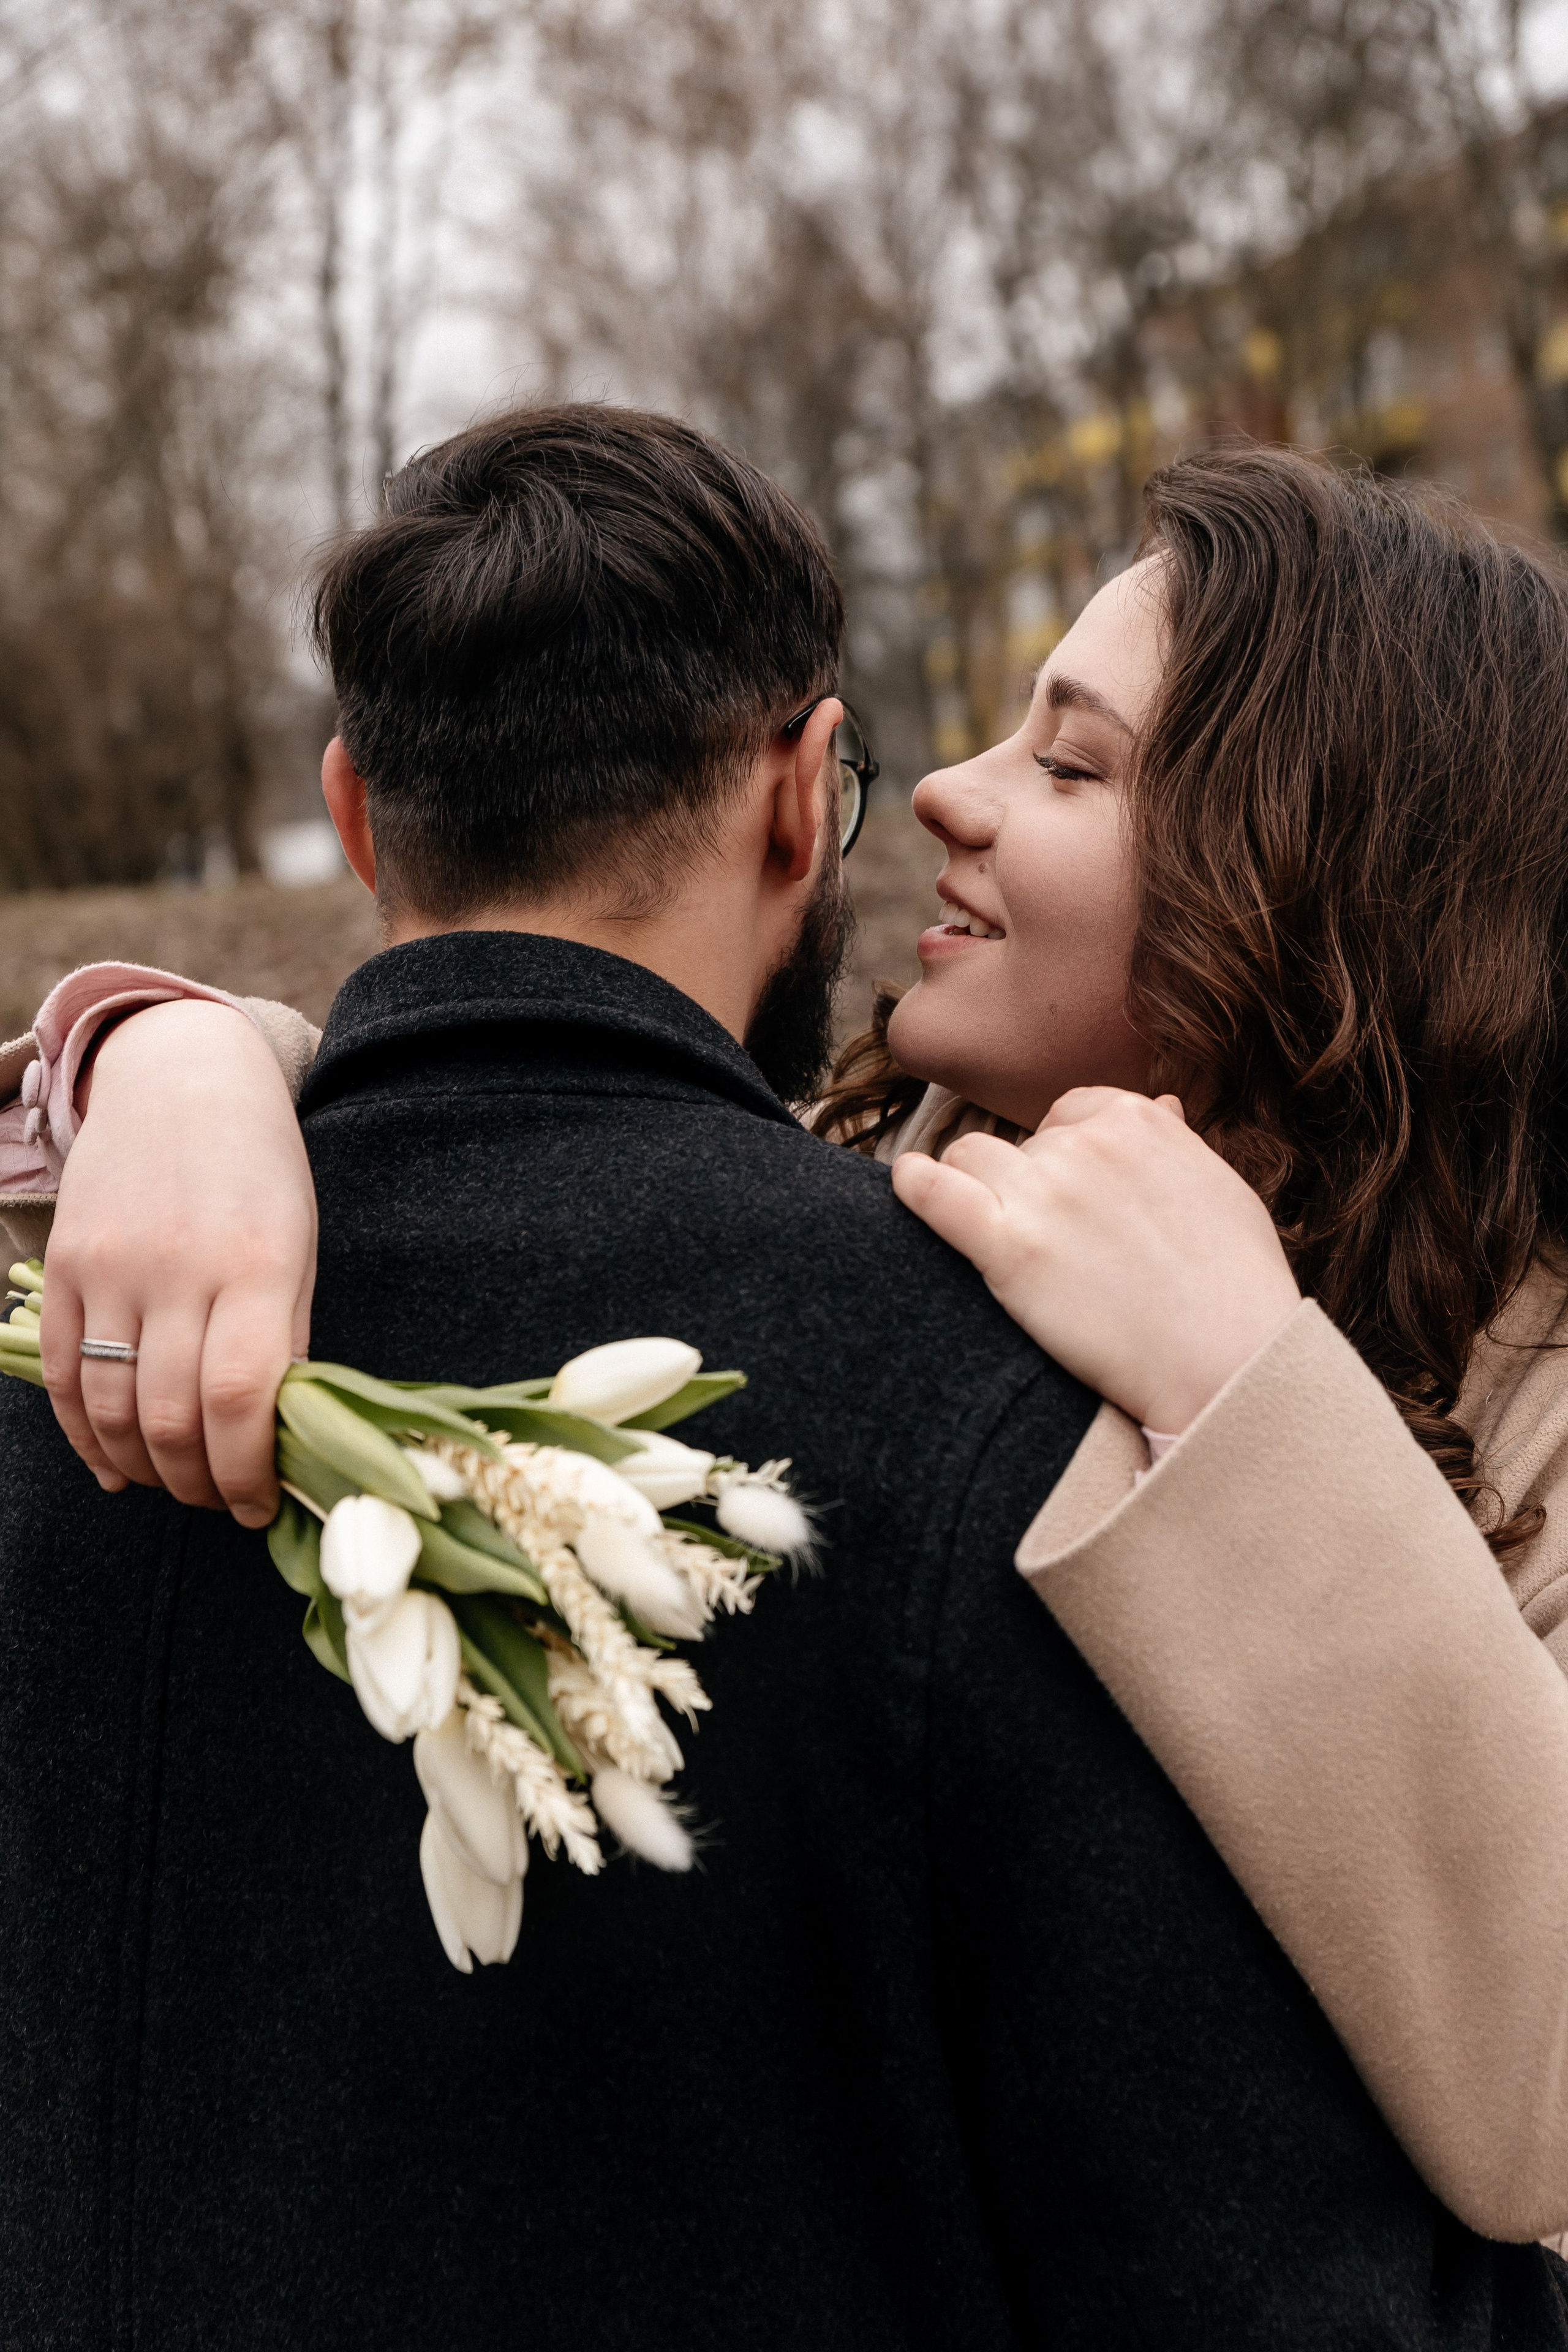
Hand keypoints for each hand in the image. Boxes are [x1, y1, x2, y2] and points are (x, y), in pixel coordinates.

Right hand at [40, 999, 318, 1525]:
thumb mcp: (297, 1248)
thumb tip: (272, 1440)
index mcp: (257, 1265)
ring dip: (143, 1467)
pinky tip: (114, 1466)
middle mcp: (177, 1268)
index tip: (260, 1505)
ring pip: (111, 1407)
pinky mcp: (66, 1266)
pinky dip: (86, 1435)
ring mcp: (111, 1267)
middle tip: (218, 1501)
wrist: (181, 1081)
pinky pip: (67, 1374)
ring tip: (174, 1483)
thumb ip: (284, 1341)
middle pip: (169, 1416)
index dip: (245, 1472)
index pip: (240, 1398)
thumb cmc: (259, 1172)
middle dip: (196, 1482)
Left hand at [890, 1086, 1300, 1433]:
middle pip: (1022, 1143)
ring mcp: (1044, 1193)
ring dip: (974, 1186)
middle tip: (1053, 1243)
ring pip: (970, 1157)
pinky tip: (907, 1184)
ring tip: (987, 1228)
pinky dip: (913, 1185)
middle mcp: (1085, 1145)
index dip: (1061, 1154)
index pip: (1068, 1113)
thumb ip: (1178, 1145)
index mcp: (1137, 1122)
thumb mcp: (1222, 1192)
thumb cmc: (1234, 1289)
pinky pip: (933, 1193)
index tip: (1068, 1195)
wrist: (1227, 1364)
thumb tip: (1162, 1105)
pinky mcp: (1008, 1247)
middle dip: (1027, 1182)